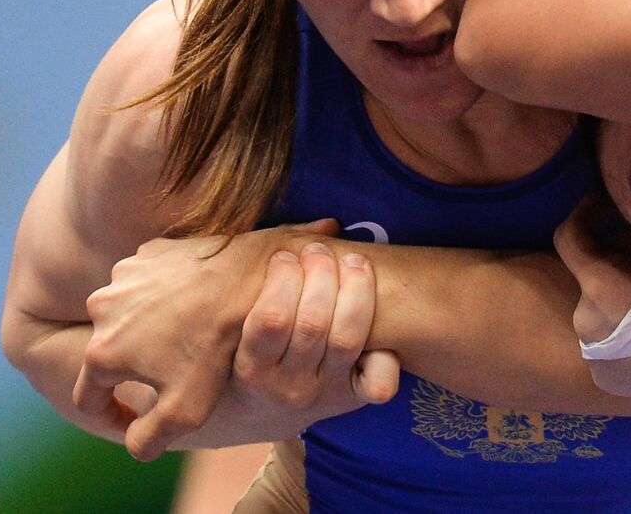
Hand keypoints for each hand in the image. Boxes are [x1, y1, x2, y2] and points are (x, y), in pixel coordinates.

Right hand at [73, 219, 336, 460]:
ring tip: (183, 334)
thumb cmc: (217, 343)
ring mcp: (124, 275)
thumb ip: (148, 437)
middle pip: (106, 350)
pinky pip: (147, 281)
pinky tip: (190, 302)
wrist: (248, 276)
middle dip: (132, 365)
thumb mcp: (187, 407)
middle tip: (169, 369)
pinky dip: (160, 295)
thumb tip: (132, 443)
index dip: (109, 414)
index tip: (130, 418)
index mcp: (100, 352)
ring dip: (144, 326)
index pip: (87, 397)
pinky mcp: (149, 251)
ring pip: (125, 313)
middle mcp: (100, 309)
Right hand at [227, 243, 398, 420]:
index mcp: (252, 368)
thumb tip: (322, 225)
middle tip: (321, 251)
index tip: (286, 256)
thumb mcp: (242, 321)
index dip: (283, 279)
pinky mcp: (354, 398)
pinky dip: (388, 355)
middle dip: (321, 276)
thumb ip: (268, 275)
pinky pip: (380, 382)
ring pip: (348, 338)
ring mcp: (324, 393)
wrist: (270, 406)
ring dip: (356, 290)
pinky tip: (383, 320)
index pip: (271, 320)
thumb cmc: (257, 344)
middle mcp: (288, 387)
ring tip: (355, 261)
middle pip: (313, 324)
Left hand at [553, 201, 630, 409]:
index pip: (569, 237)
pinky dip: (627, 330)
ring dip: (622, 298)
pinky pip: (611, 341)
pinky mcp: (605, 378)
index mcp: (601, 287)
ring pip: (601, 309)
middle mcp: (586, 320)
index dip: (584, 213)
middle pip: (591, 275)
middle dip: (616, 259)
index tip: (603, 204)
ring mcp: (593, 353)